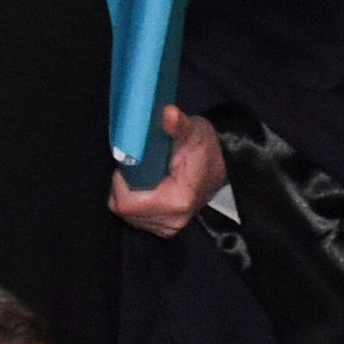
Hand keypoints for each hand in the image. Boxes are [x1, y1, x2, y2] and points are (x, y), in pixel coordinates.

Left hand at [108, 105, 226, 237]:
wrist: (222, 165)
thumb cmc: (204, 147)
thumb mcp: (192, 130)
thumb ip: (177, 125)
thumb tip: (168, 113)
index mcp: (177, 199)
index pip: (127, 202)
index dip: (121, 182)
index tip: (131, 164)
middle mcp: (173, 219)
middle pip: (124, 209)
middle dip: (123, 186)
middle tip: (138, 167)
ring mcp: (170, 227)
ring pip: (128, 215)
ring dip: (128, 194)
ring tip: (144, 176)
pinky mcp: (166, 229)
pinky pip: (136, 218)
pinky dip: (136, 203)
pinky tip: (147, 187)